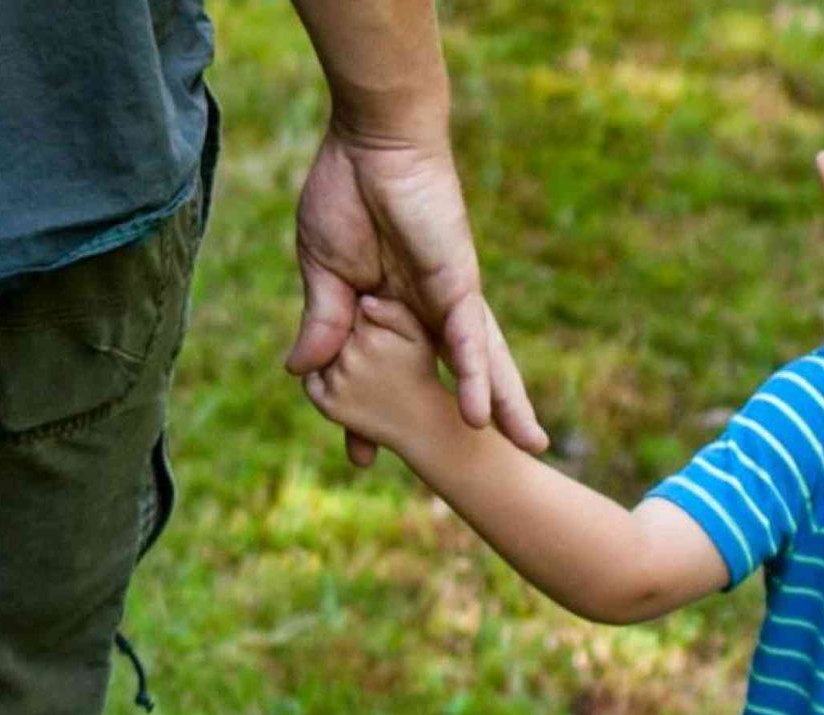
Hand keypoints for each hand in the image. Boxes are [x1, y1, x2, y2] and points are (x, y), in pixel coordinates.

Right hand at [285, 125, 547, 464]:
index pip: (392, 375)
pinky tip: (479, 414)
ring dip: (500, 406)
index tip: (362, 459)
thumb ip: (323, 324)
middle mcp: (429, 312)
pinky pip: (468, 337)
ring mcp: (447, 298)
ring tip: (522, 447)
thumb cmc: (346, 194)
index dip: (374, 416)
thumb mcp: (323, 274)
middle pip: (459, 374)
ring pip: (481, 361)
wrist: (369, 142)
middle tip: (506, 462)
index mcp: (395, 311)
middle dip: (473, 418)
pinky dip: (473, 376)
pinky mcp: (456, 282)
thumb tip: (300, 372)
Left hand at [303, 296, 451, 455]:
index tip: (378, 332)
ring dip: (333, 356)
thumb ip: (394, 311)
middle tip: (372, 355)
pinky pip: (311, 379)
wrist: (421, 424)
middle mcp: (351, 357)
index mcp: (372, 335)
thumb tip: (364, 302)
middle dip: (347, 337)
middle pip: (334, 332)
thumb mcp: (418, 335)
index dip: (364, 319)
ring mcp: (337, 382)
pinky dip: (321, 377)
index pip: (353, 310)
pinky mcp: (328, 404)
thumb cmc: (420, 373)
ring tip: (363, 370)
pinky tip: (346, 381)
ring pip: (321, 354)